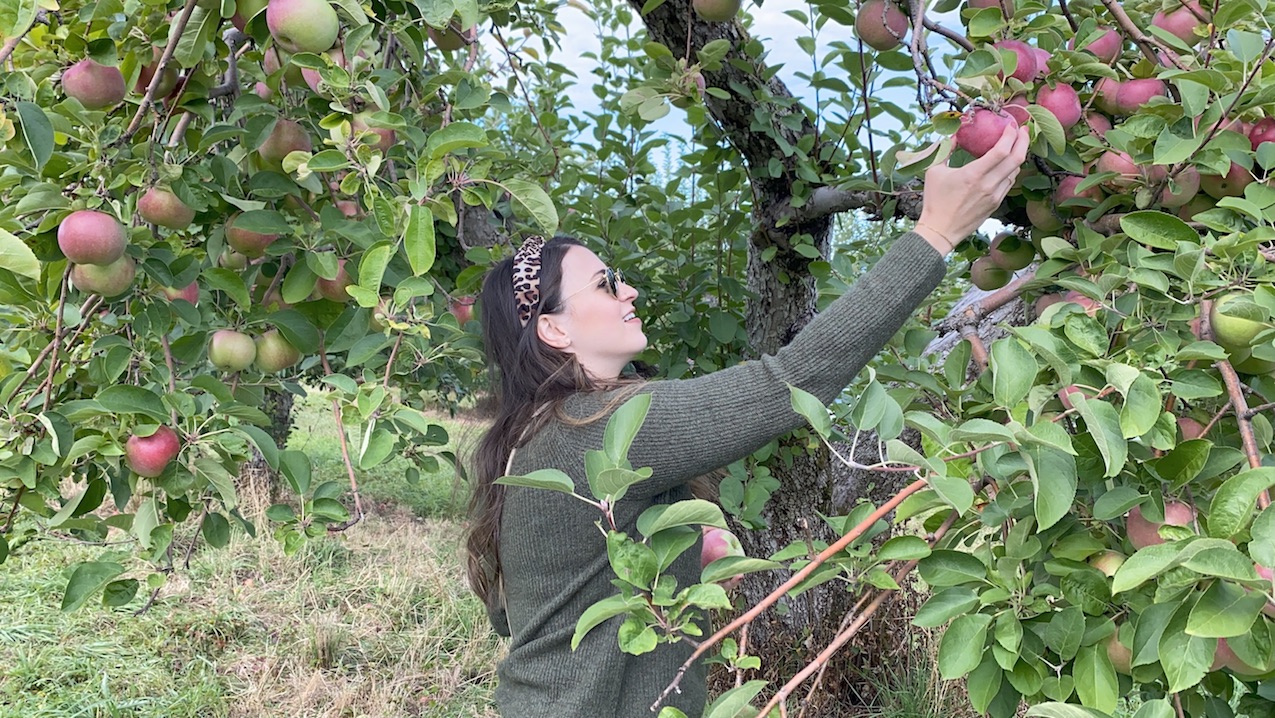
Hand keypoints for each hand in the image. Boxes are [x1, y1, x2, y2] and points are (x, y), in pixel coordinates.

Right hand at [913, 124, 1030, 253]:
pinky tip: (1007, 164)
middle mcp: (988, 184)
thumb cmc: (934, 201)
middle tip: (1023, 130)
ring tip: (1016, 145)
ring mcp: (995, 195)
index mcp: (973, 174)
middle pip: (1017, 159)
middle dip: (1023, 141)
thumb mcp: (934, 171)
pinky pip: (1009, 183)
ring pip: (1016, 171)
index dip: (1010, 135)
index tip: (1011, 125)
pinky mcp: (996, 204)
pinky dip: (1011, 170)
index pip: (1002, 150)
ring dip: (1019, 155)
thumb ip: (946, 150)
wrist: (940, 230)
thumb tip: (955, 134)